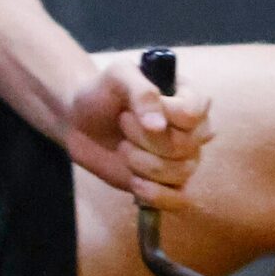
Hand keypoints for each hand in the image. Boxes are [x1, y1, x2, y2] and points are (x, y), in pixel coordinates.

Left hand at [63, 54, 212, 207]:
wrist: (81, 121)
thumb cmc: (103, 93)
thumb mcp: (117, 75)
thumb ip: (141, 91)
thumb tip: (159, 126)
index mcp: (188, 98)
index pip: (193, 113)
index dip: (165, 114)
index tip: (133, 110)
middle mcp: (193, 130)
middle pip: (184, 145)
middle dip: (144, 138)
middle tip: (122, 123)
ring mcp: (183, 158)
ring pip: (180, 172)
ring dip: (143, 162)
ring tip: (123, 147)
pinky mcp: (168, 183)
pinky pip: (180, 200)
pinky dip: (157, 195)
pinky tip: (135, 183)